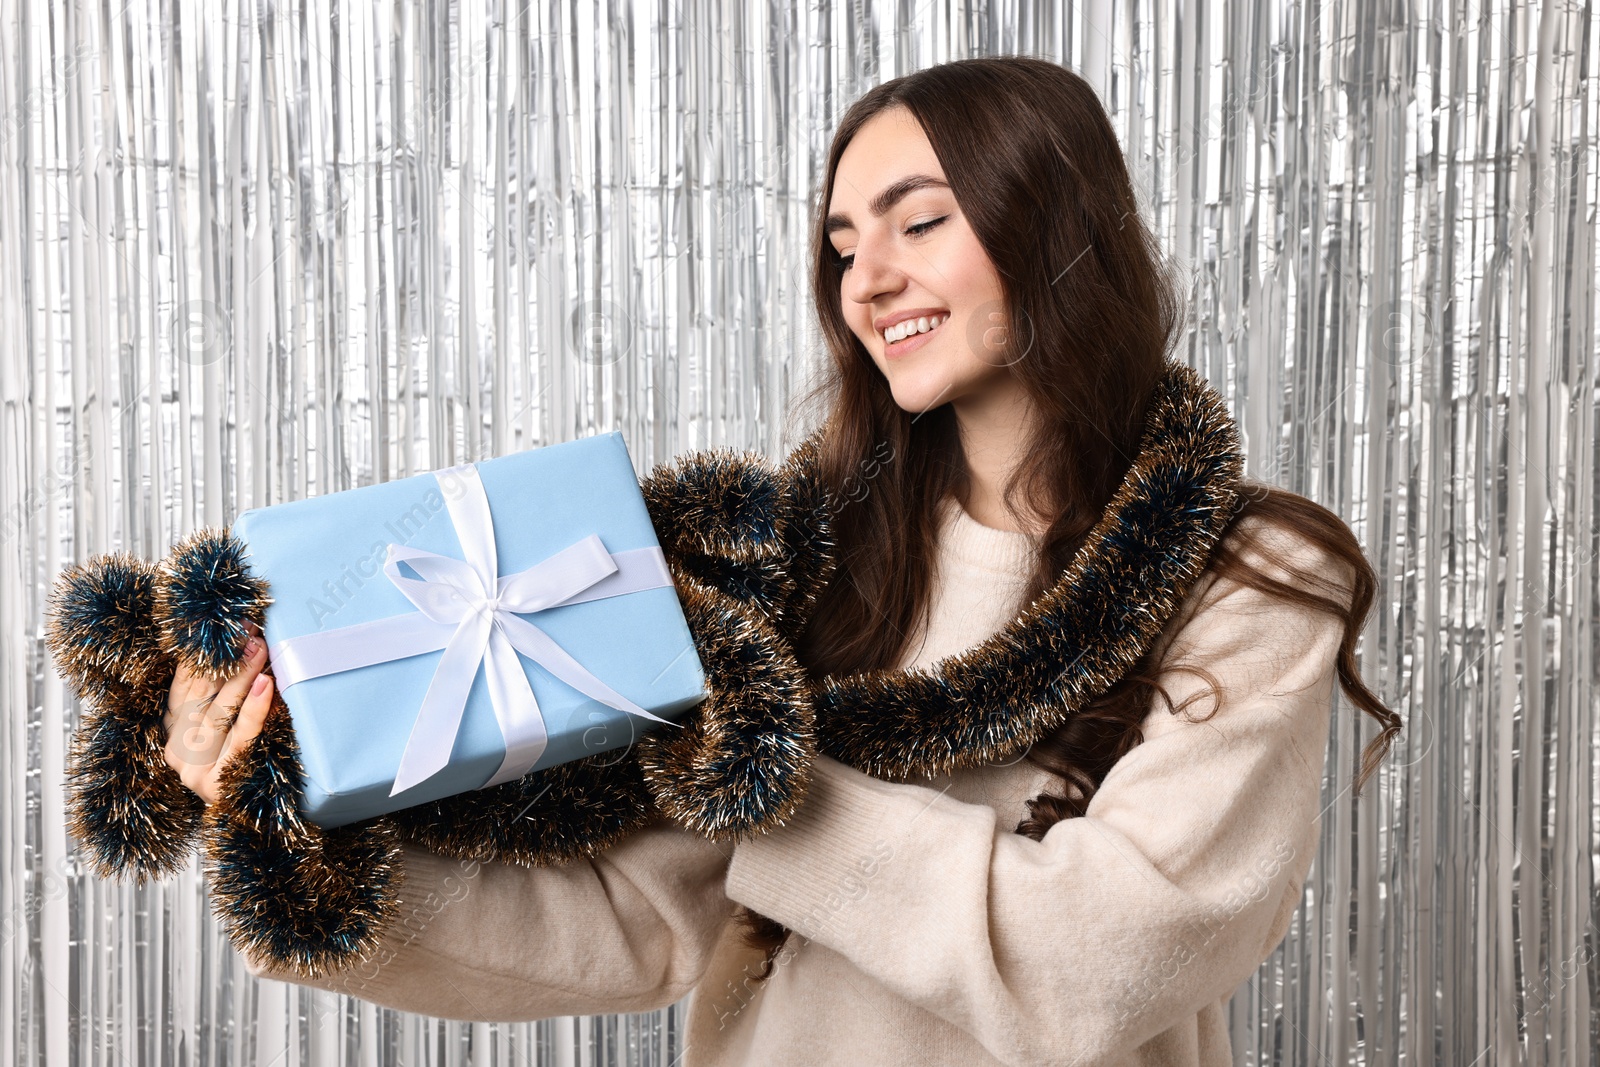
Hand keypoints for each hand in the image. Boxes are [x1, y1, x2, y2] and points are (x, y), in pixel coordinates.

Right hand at [162, 627, 274, 805]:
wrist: (256, 822)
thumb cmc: (243, 768)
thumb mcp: (224, 730)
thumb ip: (221, 698)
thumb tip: (244, 644)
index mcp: (171, 734)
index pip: (181, 686)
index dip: (202, 655)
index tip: (225, 628)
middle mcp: (176, 751)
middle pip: (200, 695)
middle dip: (225, 660)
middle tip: (249, 631)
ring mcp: (194, 770)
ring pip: (219, 713)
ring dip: (241, 676)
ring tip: (260, 648)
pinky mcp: (218, 784)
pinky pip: (240, 738)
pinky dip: (253, 710)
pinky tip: (266, 685)